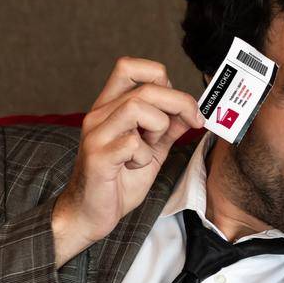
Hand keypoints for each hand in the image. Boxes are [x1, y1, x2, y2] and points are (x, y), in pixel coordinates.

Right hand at [52, 57, 204, 265]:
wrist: (90, 215)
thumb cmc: (118, 182)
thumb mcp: (151, 151)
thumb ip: (168, 130)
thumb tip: (192, 112)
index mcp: (110, 108)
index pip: (129, 67)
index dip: (160, 76)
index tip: (181, 103)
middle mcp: (99, 115)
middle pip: (144, 87)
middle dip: (179, 102)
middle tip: (194, 121)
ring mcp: (96, 135)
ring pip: (136, 108)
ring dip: (158, 127)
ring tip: (151, 148)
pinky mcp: (98, 157)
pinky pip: (132, 143)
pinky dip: (144, 156)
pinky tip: (135, 167)